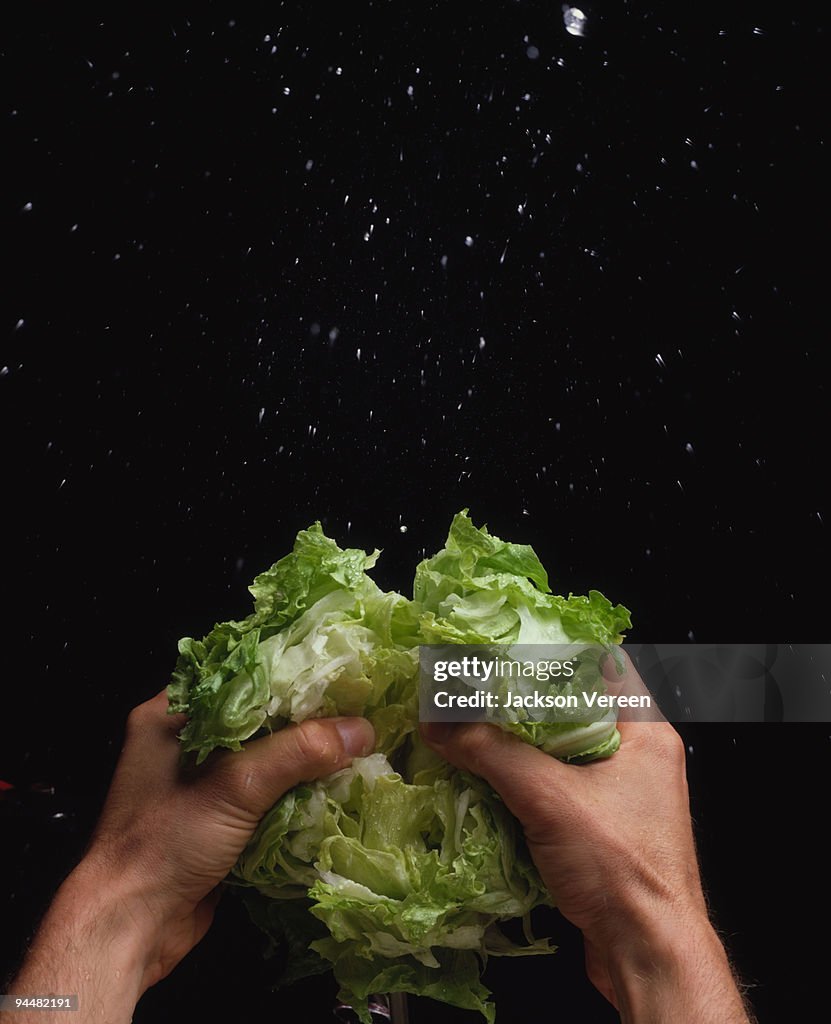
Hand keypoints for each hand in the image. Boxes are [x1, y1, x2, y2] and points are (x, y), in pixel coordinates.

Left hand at [3, 691, 373, 1023]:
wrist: (131, 928)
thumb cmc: (167, 842)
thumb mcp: (235, 785)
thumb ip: (298, 752)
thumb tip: (365, 729)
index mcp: (170, 715)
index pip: (239, 674)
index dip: (289, 669)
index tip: (337, 669)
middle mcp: (184, 741)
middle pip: (257, 717)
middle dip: (305, 718)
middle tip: (357, 706)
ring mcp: (199, 783)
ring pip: (263, 757)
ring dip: (304, 758)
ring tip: (358, 741)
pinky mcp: (215, 819)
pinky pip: (264, 793)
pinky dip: (295, 791)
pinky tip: (335, 785)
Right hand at [420, 655, 753, 1023]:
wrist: (647, 952)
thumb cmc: (620, 867)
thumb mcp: (548, 797)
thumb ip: (490, 752)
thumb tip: (439, 721)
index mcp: (645, 732)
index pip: (602, 665)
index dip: (554, 650)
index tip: (508, 644)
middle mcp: (640, 757)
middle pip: (575, 708)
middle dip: (524, 700)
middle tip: (478, 686)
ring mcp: (623, 795)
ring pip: (563, 752)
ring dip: (520, 745)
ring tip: (474, 727)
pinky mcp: (603, 830)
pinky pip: (558, 789)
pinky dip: (525, 783)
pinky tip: (487, 779)